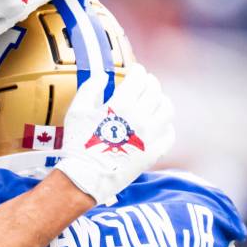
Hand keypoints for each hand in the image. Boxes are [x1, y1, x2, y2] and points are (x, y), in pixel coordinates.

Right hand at [55, 64, 174, 204]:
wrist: (86, 176)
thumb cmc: (78, 143)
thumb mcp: (76, 111)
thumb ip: (90, 88)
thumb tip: (102, 76)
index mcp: (122, 105)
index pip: (138, 80)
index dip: (138, 71)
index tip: (136, 70)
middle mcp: (141, 118)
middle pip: (155, 91)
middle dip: (151, 82)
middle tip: (147, 81)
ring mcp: (150, 136)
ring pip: (167, 110)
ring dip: (162, 100)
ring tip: (157, 99)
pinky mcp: (154, 152)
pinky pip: (169, 134)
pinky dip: (167, 125)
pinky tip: (161, 123)